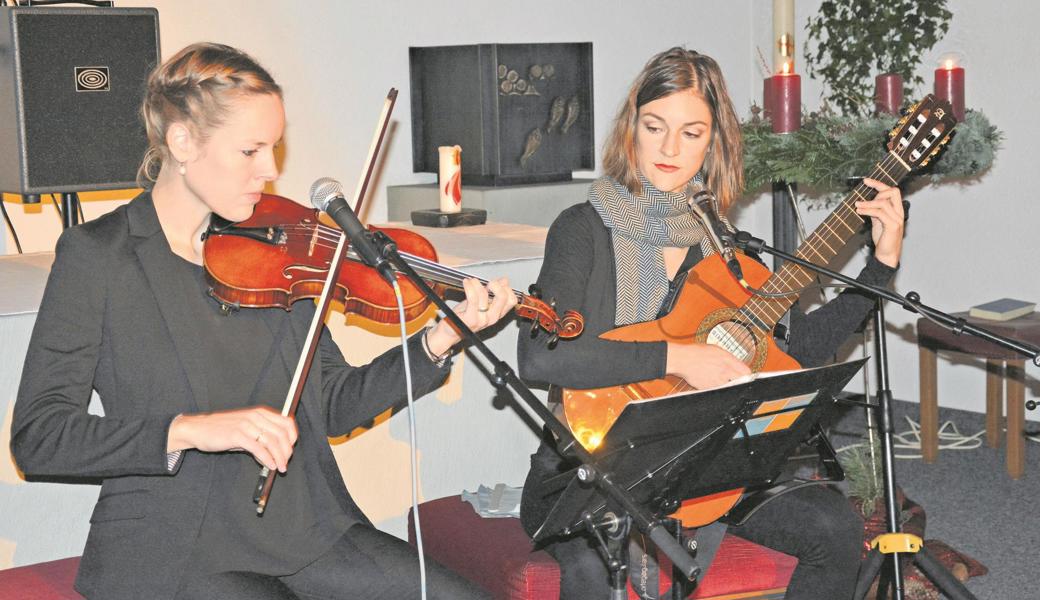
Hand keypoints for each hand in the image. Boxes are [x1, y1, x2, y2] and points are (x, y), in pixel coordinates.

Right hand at [166, 406, 297, 472]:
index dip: (292, 437)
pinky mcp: (237, 435)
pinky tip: (270, 465)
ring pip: (272, 442)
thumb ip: (261, 436)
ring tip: (280, 468)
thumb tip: (275, 453)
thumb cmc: (222, 430)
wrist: (198, 429)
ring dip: (279, 457)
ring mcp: (246, 425)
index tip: (291, 449)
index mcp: (260, 412)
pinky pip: (258, 448)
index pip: (286, 422)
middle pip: (281, 434)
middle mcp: (255, 416)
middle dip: (287, 451)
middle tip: (286, 463)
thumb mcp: (245, 427)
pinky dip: (267, 459)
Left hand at [425, 277, 517, 356]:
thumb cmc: (464, 317)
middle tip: (487, 284)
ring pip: (484, 294)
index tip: (495, 283)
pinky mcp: (470, 319)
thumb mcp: (481, 303)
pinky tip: (466, 283)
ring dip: (476, 283)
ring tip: (470, 282)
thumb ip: (493, 292)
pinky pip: (473, 298)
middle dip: (495, 284)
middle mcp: (492, 318)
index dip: (505, 288)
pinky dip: (469, 287)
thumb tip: (504, 280)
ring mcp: (482, 319)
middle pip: (503, 297)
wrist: (450, 332)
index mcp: (497, 314)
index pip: (512, 300)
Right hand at [666, 342, 751, 389]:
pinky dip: (717, 387)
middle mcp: (724, 371)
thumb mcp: (716, 349)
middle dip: (739, 380)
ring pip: (730, 387)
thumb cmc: (697, 353)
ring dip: (728, 384)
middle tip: (735, 378)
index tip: (745, 374)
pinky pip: (718, 390)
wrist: (683, 360)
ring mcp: (717, 381)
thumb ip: (729, 358)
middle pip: (741, 381)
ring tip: (720, 378)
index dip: (746, 374)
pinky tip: (711, 380)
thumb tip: (737, 365)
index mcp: (727, 360)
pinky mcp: (710, 388)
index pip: (746, 371)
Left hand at [857, 178, 904, 267]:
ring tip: (856, 205)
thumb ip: (875, 211)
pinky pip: (880, 213)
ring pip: (883, 203)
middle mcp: (899, 212)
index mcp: (897, 210)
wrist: (887, 255)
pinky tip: (859, 211)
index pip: (892, 191)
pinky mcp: (892, 226)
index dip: (879, 184)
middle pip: (893, 191)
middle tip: (862, 195)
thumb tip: (866, 202)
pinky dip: (867, 210)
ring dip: (867, 203)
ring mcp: (897, 219)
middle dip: (877, 189)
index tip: (866, 181)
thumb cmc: (883, 239)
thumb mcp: (878, 222)